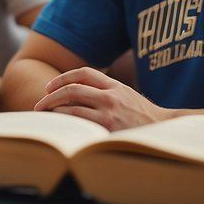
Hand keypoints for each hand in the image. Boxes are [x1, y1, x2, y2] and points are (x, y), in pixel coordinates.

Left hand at [33, 66, 171, 129]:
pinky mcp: (108, 129)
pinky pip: (80, 123)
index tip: (49, 87)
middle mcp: (111, 96)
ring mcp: (109, 113)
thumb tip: (75, 92)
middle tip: (39, 105)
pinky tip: (60, 127)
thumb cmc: (142, 116)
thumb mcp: (126, 95)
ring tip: (45, 117)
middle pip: (72, 89)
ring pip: (71, 107)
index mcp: (114, 85)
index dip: (62, 78)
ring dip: (54, 111)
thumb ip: (105, 90)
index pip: (83, 73)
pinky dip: (66, 123)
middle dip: (51, 96)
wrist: (164, 131)